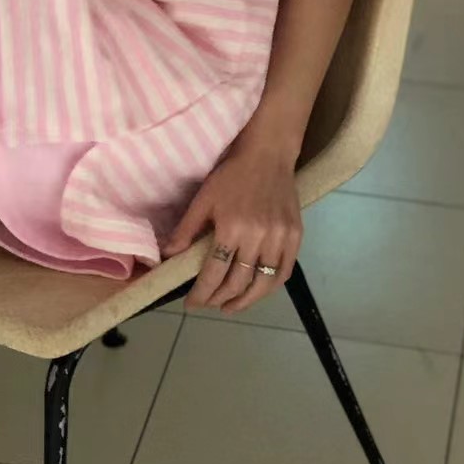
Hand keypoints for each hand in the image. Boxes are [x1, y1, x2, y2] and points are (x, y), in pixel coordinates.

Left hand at [160, 141, 302, 312]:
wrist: (268, 156)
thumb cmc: (231, 176)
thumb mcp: (203, 200)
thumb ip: (186, 230)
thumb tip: (168, 256)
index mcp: (232, 228)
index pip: (214, 273)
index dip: (201, 293)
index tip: (191, 304)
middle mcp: (258, 237)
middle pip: (238, 282)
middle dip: (219, 299)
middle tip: (209, 304)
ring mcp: (280, 239)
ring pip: (263, 283)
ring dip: (245, 301)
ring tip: (230, 307)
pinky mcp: (296, 237)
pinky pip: (284, 272)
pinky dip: (270, 287)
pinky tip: (256, 292)